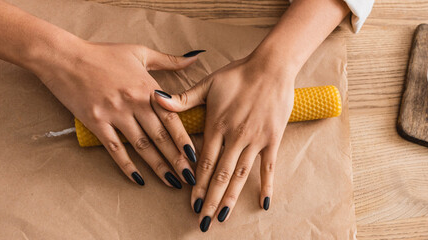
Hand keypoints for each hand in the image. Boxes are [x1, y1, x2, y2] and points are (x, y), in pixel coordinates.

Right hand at [33, 40, 203, 187]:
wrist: (64, 56)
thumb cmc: (103, 53)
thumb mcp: (140, 53)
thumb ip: (169, 60)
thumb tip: (195, 58)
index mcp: (148, 87)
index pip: (172, 118)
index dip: (184, 139)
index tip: (196, 156)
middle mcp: (134, 103)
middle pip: (160, 136)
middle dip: (177, 159)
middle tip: (190, 176)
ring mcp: (114, 114)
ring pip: (141, 146)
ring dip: (158, 166)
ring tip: (171, 181)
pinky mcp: (95, 122)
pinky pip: (114, 148)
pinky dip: (127, 165)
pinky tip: (138, 179)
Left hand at [155, 55, 294, 231]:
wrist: (271, 67)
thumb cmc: (239, 74)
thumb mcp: (208, 84)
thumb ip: (182, 98)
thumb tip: (154, 99)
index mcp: (217, 126)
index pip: (204, 163)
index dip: (197, 185)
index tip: (191, 204)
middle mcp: (235, 137)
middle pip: (221, 176)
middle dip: (210, 200)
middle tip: (203, 221)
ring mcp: (255, 140)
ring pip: (241, 176)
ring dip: (231, 198)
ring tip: (222, 217)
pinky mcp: (272, 140)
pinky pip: (269, 167)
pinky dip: (266, 186)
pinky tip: (263, 204)